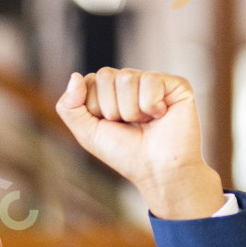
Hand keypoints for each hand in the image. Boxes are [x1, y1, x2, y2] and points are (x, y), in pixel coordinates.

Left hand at [55, 67, 225, 218]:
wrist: (158, 170)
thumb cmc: (125, 153)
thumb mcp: (87, 133)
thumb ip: (70, 107)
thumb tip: (75, 75)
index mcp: (109, 90)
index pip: (89, 81)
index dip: (96, 108)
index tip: (111, 125)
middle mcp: (130, 81)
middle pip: (106, 76)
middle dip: (113, 109)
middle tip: (130, 125)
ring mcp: (153, 80)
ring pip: (126, 78)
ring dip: (131, 110)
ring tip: (146, 122)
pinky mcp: (175, 84)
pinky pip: (150, 81)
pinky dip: (151, 106)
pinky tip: (161, 116)